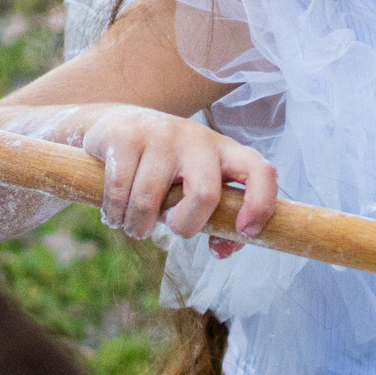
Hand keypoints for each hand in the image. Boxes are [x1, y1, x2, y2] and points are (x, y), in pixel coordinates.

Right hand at [77, 105, 275, 246]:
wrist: (116, 123)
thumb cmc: (167, 166)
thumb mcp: (197, 183)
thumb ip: (216, 218)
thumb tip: (221, 250)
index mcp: (226, 152)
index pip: (261, 171)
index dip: (261, 204)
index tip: (244, 231)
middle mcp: (198, 139)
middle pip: (205, 194)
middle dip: (185, 226)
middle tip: (170, 228)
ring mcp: (161, 135)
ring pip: (150, 199)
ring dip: (137, 227)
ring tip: (133, 227)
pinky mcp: (125, 136)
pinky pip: (118, 190)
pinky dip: (114, 214)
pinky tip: (114, 216)